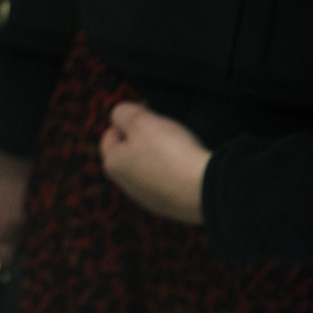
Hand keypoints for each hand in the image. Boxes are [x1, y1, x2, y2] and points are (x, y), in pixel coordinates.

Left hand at [99, 101, 208, 225]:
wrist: (203, 189)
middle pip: (129, 151)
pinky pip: (166, 180)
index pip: (110, 135)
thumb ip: (123, 113)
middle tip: (163, 126)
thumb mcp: (141, 122)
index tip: (148, 109)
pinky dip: (172, 169)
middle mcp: (125, 184)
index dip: (128, 118)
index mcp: (113, 164)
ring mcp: (146, 196)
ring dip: (158, 153)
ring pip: (148, 166)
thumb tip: (121, 115)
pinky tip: (185, 163)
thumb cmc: (170, 153)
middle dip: (143, 135)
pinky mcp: (167, 203)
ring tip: (177, 143)